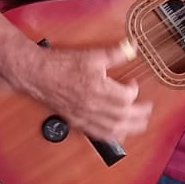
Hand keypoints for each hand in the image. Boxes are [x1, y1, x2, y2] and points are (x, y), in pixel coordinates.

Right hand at [20, 39, 151, 144]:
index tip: (133, 84)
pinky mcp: (76, 121)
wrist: (37, 74)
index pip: (126, 97)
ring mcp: (83, 116)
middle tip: (147, 111)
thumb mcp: (91, 54)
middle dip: (139, 115)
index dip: (134, 91)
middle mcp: (91, 106)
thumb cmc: (60, 65)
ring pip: (112, 129)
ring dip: (129, 129)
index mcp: (97, 88)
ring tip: (140, 125)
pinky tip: (117, 134)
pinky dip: (110, 136)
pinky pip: (97, 134)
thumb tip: (132, 47)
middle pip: (123, 116)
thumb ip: (115, 53)